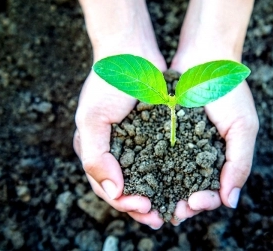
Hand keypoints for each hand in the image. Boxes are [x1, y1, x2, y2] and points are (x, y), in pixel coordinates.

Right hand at [76, 0, 166, 228]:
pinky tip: (180, 185)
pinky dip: (167, 176)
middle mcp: (112, 151)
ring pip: (144, 179)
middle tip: (161, 218)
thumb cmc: (107, 83)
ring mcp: (133, 143)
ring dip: (156, 196)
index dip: (124, 203)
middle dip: (142, 207)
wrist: (131, 54)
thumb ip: (96, 157)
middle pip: (126, 189)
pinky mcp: (152, 135)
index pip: (106, 188)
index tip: (145, 208)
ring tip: (172, 209)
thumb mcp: (92, 118)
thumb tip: (114, 192)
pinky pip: (158, 161)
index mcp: (94, 150)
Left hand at [169, 0, 255, 225]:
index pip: (215, 191)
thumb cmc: (229, 92)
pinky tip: (140, 179)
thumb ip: (240, 164)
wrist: (204, 59)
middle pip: (189, 190)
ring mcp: (180, 146)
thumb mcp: (243, 127)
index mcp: (222, 159)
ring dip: (162, 193)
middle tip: (171, 211)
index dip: (205, 201)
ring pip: (169, 178)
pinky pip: (154, 156)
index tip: (193, 202)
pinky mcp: (162, 133)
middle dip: (180, 203)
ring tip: (153, 203)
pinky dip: (149, 170)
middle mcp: (199, 156)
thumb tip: (231, 202)